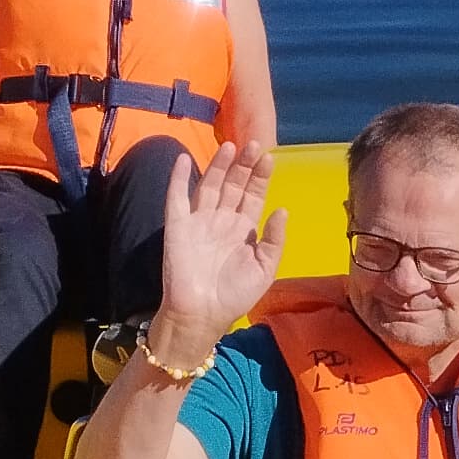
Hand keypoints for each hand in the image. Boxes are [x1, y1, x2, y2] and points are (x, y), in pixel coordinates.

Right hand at [157, 143, 287, 351]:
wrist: (202, 314)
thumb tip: (282, 209)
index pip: (253, 196)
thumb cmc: (235, 295)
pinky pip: (177, 198)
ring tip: (230, 146)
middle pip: (233, 185)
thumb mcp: (264, 269)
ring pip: (210, 185)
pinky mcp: (177, 226)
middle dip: (243, 165)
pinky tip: (184, 160)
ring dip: (218, 166)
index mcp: (243, 229)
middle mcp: (221, 220)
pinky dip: (178, 178)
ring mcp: (199, 221)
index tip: (269, 157)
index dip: (260, 177)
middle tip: (253, 144)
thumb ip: (273, 239)